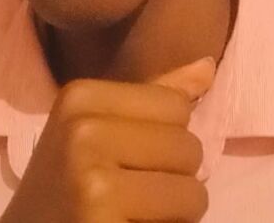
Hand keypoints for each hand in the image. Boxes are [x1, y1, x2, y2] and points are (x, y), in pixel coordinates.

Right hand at [0, 56, 215, 222]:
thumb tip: (207, 65)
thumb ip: (153, 98)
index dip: (164, 138)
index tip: (124, 159)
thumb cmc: (66, 185)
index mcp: (79, 97)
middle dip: (173, 178)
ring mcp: (92, 183)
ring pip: (193, 192)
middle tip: (129, 195)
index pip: (176, 105)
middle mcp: (82, 133)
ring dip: (175, 213)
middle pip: (189, 147)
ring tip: (131, 213)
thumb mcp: (95, 129)